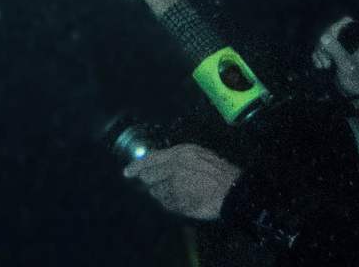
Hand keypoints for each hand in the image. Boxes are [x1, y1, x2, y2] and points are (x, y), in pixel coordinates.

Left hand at [124, 143, 241, 219]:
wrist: (232, 190)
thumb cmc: (217, 170)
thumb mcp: (196, 154)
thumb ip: (175, 156)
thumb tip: (155, 159)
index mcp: (178, 154)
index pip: (149, 160)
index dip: (136, 167)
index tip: (127, 172)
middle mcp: (173, 169)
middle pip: (149, 177)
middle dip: (150, 180)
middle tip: (160, 182)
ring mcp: (175, 187)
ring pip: (156, 192)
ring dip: (162, 192)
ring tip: (180, 190)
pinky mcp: (178, 203)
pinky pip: (166, 204)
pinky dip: (170, 202)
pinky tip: (183, 199)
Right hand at [313, 16, 358, 111]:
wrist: (357, 94)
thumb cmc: (357, 80)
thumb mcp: (347, 66)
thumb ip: (336, 50)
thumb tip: (323, 36)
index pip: (345, 22)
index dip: (334, 30)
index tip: (328, 45)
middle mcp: (353, 38)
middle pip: (331, 30)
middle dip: (324, 45)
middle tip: (327, 60)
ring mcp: (343, 45)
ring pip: (324, 39)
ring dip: (320, 52)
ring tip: (325, 65)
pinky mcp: (336, 52)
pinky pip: (322, 47)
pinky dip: (318, 56)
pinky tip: (321, 66)